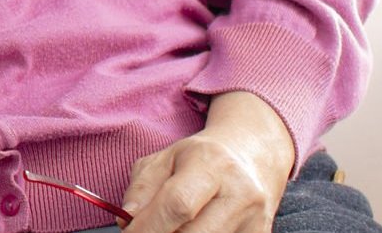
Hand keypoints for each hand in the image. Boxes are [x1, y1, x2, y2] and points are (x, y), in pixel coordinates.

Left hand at [121, 92, 294, 232]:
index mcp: (212, 164)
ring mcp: (255, 220)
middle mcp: (241, 194)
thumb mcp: (165, 158)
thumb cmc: (202, 158)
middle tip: (146, 232)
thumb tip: (127, 221)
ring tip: (170, 226)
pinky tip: (191, 229)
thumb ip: (141, 188)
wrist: (254, 157)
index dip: (148, 226)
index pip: (178, 204)